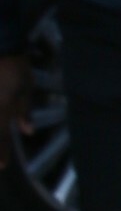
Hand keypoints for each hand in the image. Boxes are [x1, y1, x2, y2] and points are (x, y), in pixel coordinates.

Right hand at [0, 51, 32, 172]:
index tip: (2, 166)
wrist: (1, 44)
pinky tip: (3, 118)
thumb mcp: (25, 88)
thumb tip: (27, 131)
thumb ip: (24, 111)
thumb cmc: (16, 66)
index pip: (2, 135)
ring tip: (0, 150)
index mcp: (2, 108)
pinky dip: (0, 115)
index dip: (2, 152)